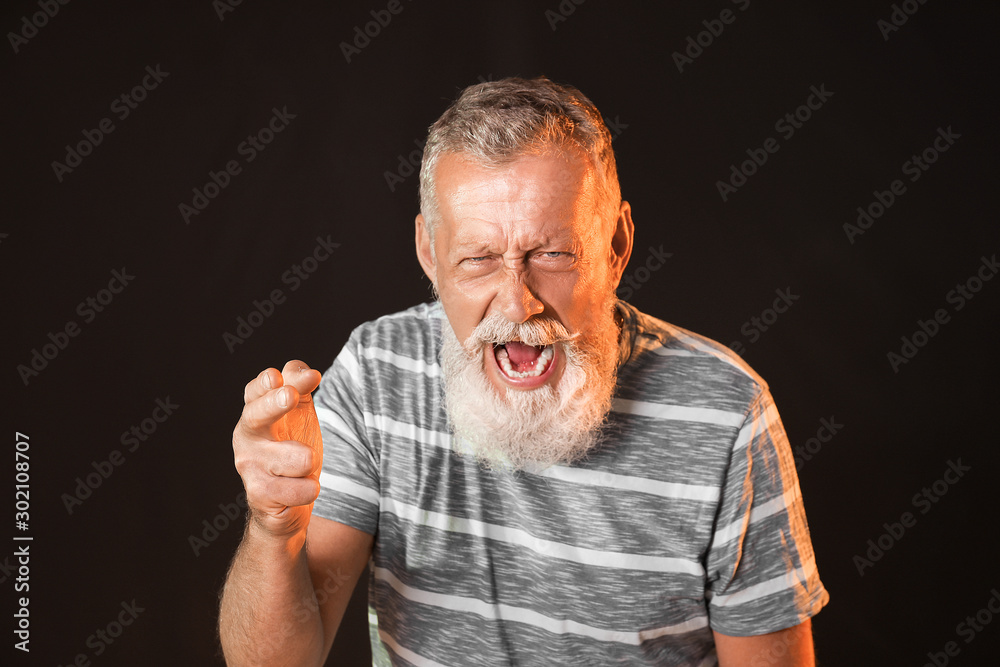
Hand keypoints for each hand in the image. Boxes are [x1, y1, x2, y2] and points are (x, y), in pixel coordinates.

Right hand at [233, 360, 322, 538]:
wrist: (288, 503)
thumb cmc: (292, 451)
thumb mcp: (299, 415)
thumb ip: (300, 387)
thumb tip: (307, 371)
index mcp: (255, 414)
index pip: (255, 392)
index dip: (266, 383)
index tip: (278, 376)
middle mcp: (246, 437)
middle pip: (257, 414)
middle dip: (275, 404)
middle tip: (291, 395)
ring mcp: (250, 466)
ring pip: (297, 457)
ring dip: (310, 463)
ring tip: (302, 469)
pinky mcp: (259, 495)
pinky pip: (300, 488)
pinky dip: (309, 489)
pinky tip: (302, 489)